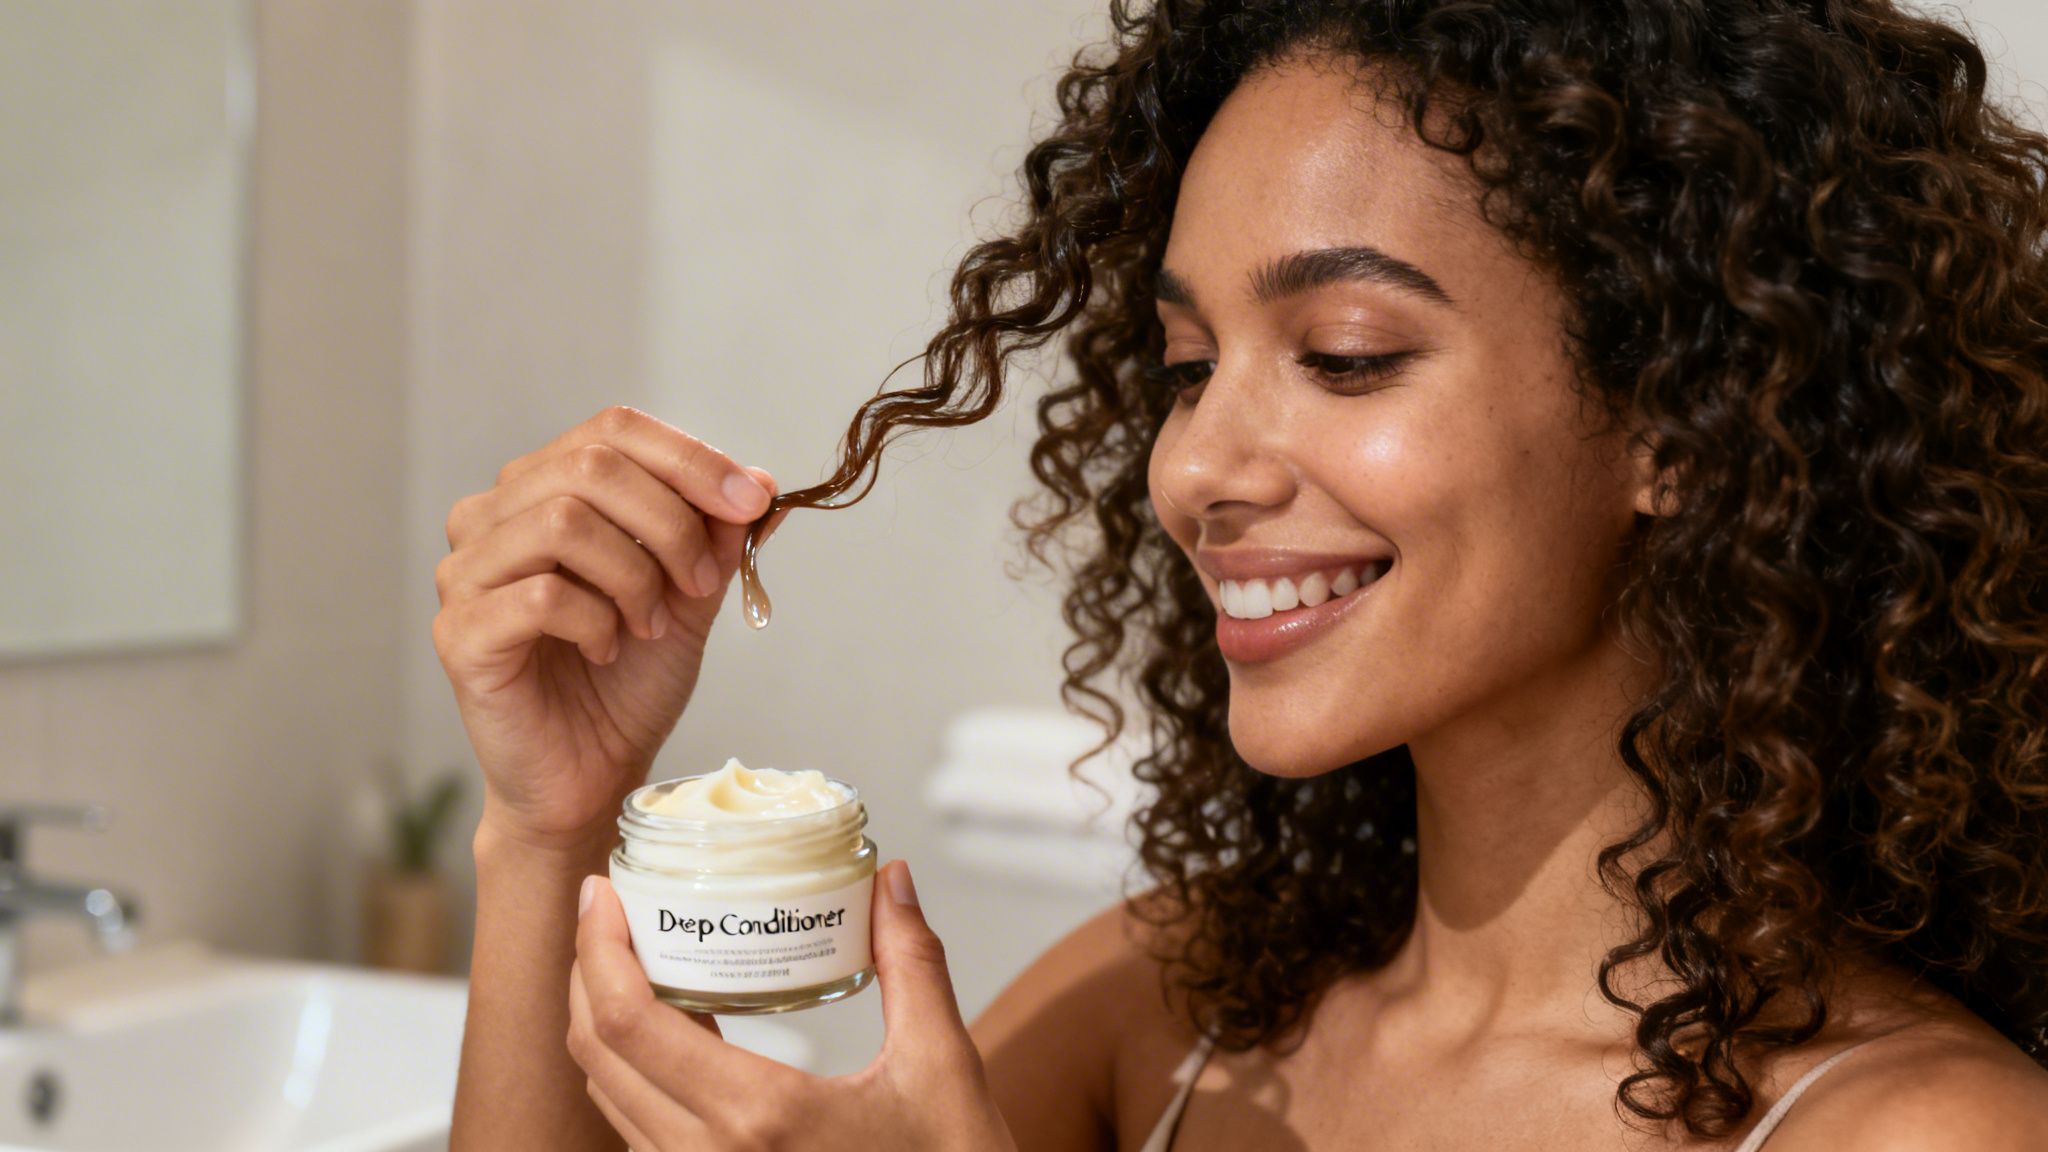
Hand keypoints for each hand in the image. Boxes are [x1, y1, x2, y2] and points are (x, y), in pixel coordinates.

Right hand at [433, 406, 781, 849]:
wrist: (592, 776)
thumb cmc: (629, 682)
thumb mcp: (688, 597)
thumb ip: (716, 538)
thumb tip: (759, 484)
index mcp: (542, 489)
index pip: (613, 429)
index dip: (691, 457)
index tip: (753, 499)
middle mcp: (492, 516)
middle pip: (591, 465)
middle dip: (671, 522)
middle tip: (698, 583)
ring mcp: (465, 572)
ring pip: (563, 521)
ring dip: (633, 575)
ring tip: (650, 625)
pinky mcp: (458, 631)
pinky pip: (540, 594)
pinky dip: (595, 620)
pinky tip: (607, 650)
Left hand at [567, 862, 1017, 1151]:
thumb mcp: (942, 1067)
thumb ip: (912, 965)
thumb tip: (890, 881)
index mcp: (758, 1117)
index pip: (630, 1023)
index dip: (597, 950)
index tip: (603, 892)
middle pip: (600, 1056)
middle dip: (588, 973)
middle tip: (609, 911)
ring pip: (611, 1099)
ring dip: (606, 1024)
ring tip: (634, 958)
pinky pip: (642, 1134)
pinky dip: (635, 1072)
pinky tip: (674, 1033)